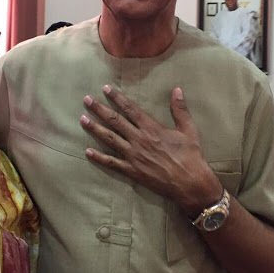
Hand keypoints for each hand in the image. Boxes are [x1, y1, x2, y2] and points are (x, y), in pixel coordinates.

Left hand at [80, 85, 220, 214]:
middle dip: (99, 109)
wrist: (190, 183)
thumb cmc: (191, 156)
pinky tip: (87, 151)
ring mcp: (133, 156)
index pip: (130, 109)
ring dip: (95, 128)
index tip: (105, 88)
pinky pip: (112, 163)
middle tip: (86, 100)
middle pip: (115, 121)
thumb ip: (180, 109)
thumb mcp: (188, 130)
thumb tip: (177, 89)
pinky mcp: (132, 171)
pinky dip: (99, 157)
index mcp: (151, 128)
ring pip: (109, 139)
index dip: (117, 98)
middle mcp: (139, 139)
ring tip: (82, 119)